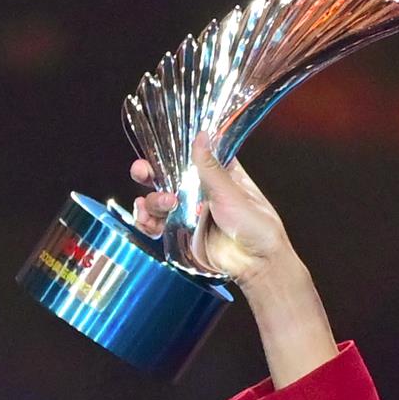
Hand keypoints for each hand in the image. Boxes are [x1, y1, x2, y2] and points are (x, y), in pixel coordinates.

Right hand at [127, 148, 336, 384]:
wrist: (257, 264)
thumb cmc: (257, 226)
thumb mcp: (232, 192)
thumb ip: (210, 167)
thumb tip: (201, 135)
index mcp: (217, 173)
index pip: (189, 155)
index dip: (170, 150)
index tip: (156, 148)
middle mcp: (199, 190)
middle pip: (166, 175)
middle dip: (149, 172)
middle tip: (141, 171)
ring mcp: (188, 211)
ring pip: (158, 199)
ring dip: (153, 200)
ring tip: (166, 205)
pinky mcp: (181, 232)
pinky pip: (157, 224)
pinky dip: (147, 221)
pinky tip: (146, 221)